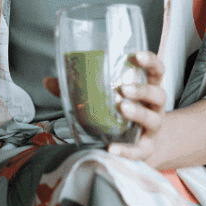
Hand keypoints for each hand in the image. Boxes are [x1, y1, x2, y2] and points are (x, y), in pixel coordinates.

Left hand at [43, 51, 166, 164]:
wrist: (139, 145)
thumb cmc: (121, 114)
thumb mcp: (107, 98)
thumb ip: (79, 89)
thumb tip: (48, 80)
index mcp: (147, 87)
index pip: (157, 70)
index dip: (149, 61)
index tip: (136, 55)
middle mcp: (155, 106)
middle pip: (158, 93)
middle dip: (142, 89)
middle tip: (123, 88)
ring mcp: (153, 129)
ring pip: (153, 119)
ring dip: (138, 112)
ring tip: (121, 107)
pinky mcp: (146, 150)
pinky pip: (138, 150)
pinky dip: (125, 150)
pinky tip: (111, 148)